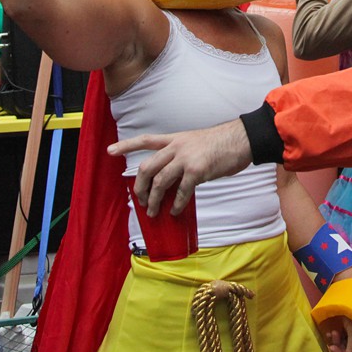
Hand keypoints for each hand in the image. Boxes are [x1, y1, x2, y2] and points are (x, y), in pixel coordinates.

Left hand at [108, 120, 253, 215]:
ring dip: (155, 200)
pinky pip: (181, 191)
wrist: (242, 139)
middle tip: (141, 200)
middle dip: (140, 187)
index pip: (145, 140)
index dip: (126, 145)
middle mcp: (177, 146)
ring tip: (155, 212)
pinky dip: (176, 204)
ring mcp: (186, 158)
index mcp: (175, 139)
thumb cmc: (222, 143)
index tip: (110, 151)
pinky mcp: (197, 170)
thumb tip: (173, 182)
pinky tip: (175, 211)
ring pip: (160, 181)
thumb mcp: (196, 144)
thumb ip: (181, 157)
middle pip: (147, 167)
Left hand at [320, 312, 351, 351]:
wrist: (351, 296)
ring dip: (336, 340)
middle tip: (332, 339)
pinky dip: (335, 337)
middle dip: (339, 345)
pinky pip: (341, 339)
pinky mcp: (348, 330)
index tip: (332, 348)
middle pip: (348, 351)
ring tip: (332, 332)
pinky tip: (330, 331)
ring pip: (343, 345)